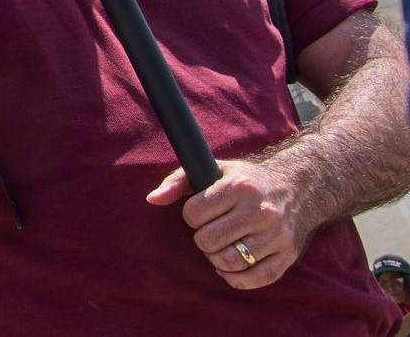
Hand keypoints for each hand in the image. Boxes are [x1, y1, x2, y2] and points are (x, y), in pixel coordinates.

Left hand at [147, 157, 313, 289]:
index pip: (193, 213)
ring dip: (217, 259)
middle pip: (208, 241)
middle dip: (202, 239)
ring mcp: (276, 235)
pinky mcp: (288, 255)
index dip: (191, 216)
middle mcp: (260, 211)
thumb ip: (178, 182)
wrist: (299, 188)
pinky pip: (254, 279)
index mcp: (239, 187)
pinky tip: (232, 266)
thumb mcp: (214, 170)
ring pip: (229, 262)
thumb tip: (152, 199)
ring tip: (222, 246)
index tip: (202, 212)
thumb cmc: (245, 181)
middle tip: (212, 232)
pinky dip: (236, 278)